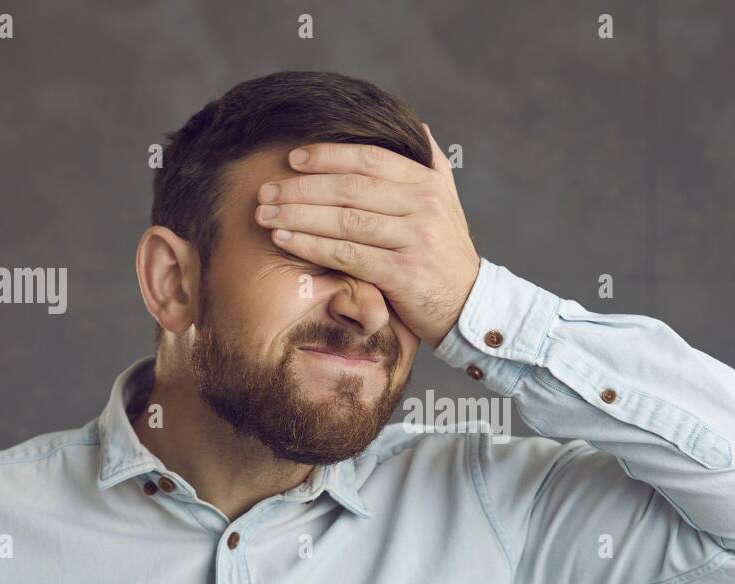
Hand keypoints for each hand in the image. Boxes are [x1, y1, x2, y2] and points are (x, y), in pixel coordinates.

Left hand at [254, 123, 480, 349]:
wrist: (470, 305)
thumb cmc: (447, 254)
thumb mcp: (449, 203)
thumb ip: (433, 164)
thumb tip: (418, 127)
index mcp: (428, 183)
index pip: (369, 159)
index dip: (328, 156)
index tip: (292, 159)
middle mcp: (424, 206)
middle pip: (350, 189)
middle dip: (301, 188)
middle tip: (266, 190)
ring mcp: (415, 239)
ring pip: (345, 221)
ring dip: (298, 216)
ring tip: (265, 215)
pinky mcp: (403, 274)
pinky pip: (347, 254)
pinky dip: (311, 246)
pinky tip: (284, 241)